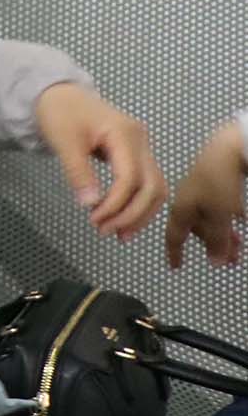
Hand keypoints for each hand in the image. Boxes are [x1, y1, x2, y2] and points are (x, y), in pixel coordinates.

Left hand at [35, 83, 164, 241]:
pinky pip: (147, 184)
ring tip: (118, 234)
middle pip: (152, 187)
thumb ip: (77, 172)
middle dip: (132, 214)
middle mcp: (141, 141)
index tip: (95, 219)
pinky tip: (124, 220)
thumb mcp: (63, 141)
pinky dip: (139, 204)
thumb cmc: (60, 114)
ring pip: (155, 188)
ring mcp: (143, 148)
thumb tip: (90, 204)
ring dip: (140, 214)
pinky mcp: (137, 155)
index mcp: (125, 134)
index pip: (130, 178)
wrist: (60, 95)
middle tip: (106, 231)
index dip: (116, 204)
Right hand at [166, 122, 244, 268]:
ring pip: (210, 219)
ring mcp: (200, 190)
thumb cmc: (219, 182)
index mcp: (181, 208)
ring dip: (224, 235)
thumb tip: (215, 263)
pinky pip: (219, 207)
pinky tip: (241, 222)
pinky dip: (228, 219)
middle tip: (230, 261)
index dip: (175, 252)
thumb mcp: (219, 216)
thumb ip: (217, 241)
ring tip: (240, 246)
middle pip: (197, 230)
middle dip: (213, 247)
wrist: (228, 148)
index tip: (176, 266)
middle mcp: (186, 200)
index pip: (174, 236)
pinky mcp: (215, 181)